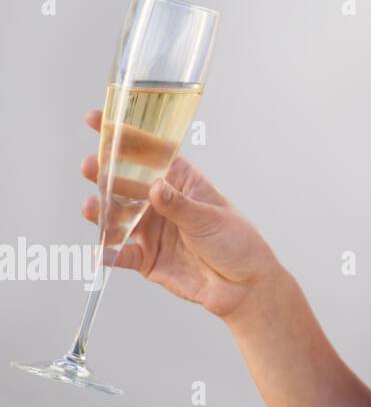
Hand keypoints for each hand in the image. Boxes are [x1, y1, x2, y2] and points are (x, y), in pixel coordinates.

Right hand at [81, 109, 281, 320]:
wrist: (243, 286)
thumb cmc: (237, 242)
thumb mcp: (210, 218)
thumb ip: (179, 205)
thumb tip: (155, 188)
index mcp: (181, 182)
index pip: (149, 153)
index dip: (124, 136)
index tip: (98, 120)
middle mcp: (161, 203)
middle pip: (125, 183)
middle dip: (105, 173)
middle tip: (90, 165)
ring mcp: (151, 230)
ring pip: (117, 217)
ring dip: (102, 211)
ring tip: (92, 206)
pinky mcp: (146, 258)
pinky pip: (120, 254)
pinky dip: (109, 253)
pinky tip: (101, 251)